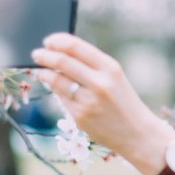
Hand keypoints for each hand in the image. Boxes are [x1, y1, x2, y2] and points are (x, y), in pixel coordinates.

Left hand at [32, 33, 174, 174]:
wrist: (138, 133)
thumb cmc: (123, 101)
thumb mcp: (115, 78)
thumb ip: (91, 65)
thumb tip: (60, 53)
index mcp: (110, 67)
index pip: (76, 46)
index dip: (57, 41)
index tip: (48, 41)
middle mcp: (99, 82)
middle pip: (62, 62)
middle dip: (44, 56)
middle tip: (36, 54)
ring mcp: (88, 100)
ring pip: (56, 80)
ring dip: (44, 73)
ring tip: (41, 71)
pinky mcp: (80, 116)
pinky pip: (61, 98)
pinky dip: (55, 90)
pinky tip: (54, 87)